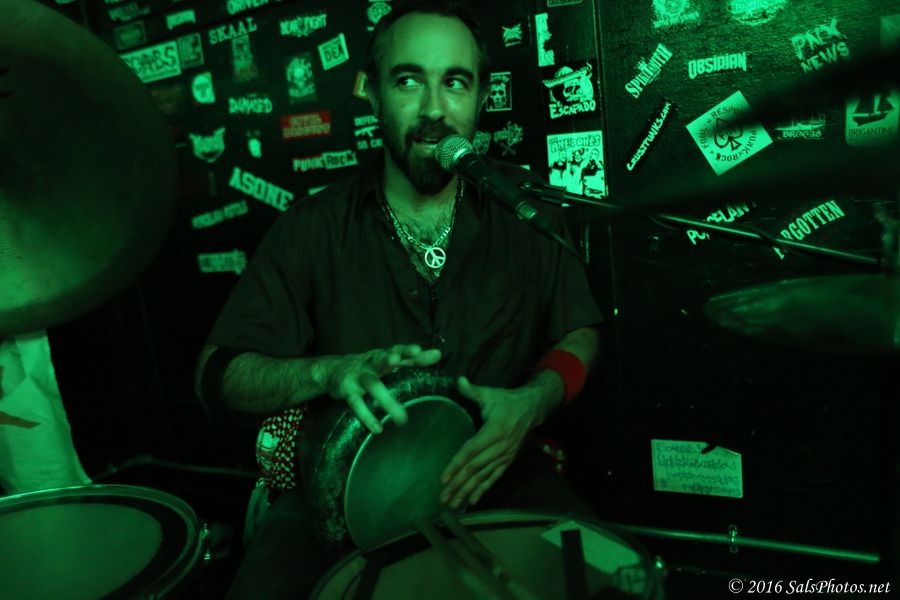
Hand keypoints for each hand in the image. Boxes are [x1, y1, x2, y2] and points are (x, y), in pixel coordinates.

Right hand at [322, 344, 440, 433]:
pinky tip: (377, 428)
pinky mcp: (347, 391)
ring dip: (386, 400)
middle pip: (381, 359)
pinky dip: (367, 416)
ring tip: (402, 418)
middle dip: (389, 359)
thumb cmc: (369, 366)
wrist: (332, 370)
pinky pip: (357, 404)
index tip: (426, 353)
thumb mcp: (388, 360)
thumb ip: (412, 359)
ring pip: (373, 386)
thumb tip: (439, 354)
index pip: (398, 350)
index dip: (410, 351)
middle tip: (397, 360)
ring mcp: (358, 377)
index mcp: (384, 356)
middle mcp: (372, 363)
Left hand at [438, 376, 540, 508]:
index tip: (443, 479)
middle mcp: (500, 447)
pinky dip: (484, 490)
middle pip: (475, 469)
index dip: (456, 465)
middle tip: (443, 497)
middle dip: (458, 484)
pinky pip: (495, 477)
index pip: (471, 451)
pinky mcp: (508, 460)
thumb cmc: (506, 401)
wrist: (531, 409)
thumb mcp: (490, 394)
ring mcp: (505, 456)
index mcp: (494, 431)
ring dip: (468, 491)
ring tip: (454, 504)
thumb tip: (459, 380)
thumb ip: (473, 390)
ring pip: (484, 477)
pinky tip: (473, 501)